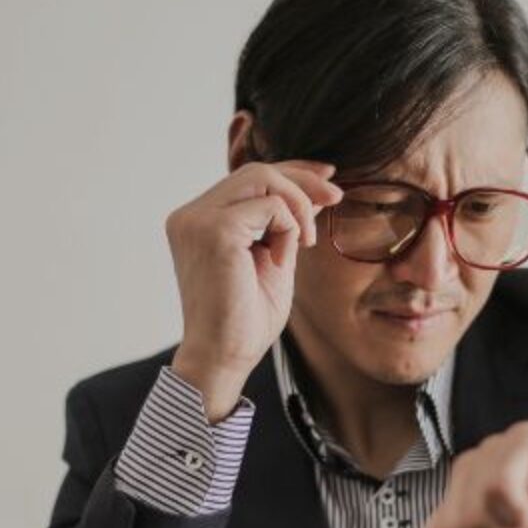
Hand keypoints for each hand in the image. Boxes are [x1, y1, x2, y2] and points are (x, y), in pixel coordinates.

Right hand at [164, 159, 342, 418]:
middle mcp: (190, 216)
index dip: (291, 171)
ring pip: (262, 177)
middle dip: (302, 181)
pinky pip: (270, 206)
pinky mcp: (214, 231)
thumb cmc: (246, 320)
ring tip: (306, 242)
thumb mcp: (274, 258)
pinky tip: (284, 260)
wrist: (225, 357)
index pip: (247, 178)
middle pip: (256, 170)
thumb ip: (285, 223)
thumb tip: (315, 190)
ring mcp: (197, 220)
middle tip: (337, 199)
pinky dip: (289, 228)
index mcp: (198, 221)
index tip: (328, 178)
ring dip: (298, 205)